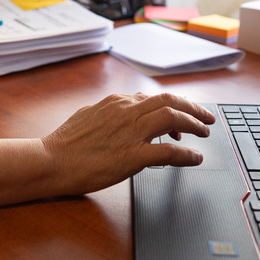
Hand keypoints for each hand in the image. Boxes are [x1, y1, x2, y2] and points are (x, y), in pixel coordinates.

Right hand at [41, 92, 214, 195]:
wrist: (52, 160)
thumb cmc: (65, 143)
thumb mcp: (87, 115)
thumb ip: (107, 111)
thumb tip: (118, 108)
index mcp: (116, 103)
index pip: (153, 98)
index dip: (173, 105)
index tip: (181, 116)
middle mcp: (126, 112)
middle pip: (169, 101)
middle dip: (193, 108)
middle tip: (207, 117)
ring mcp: (130, 133)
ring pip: (172, 118)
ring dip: (194, 124)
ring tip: (205, 132)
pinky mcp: (132, 156)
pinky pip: (168, 153)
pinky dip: (186, 155)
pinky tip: (194, 159)